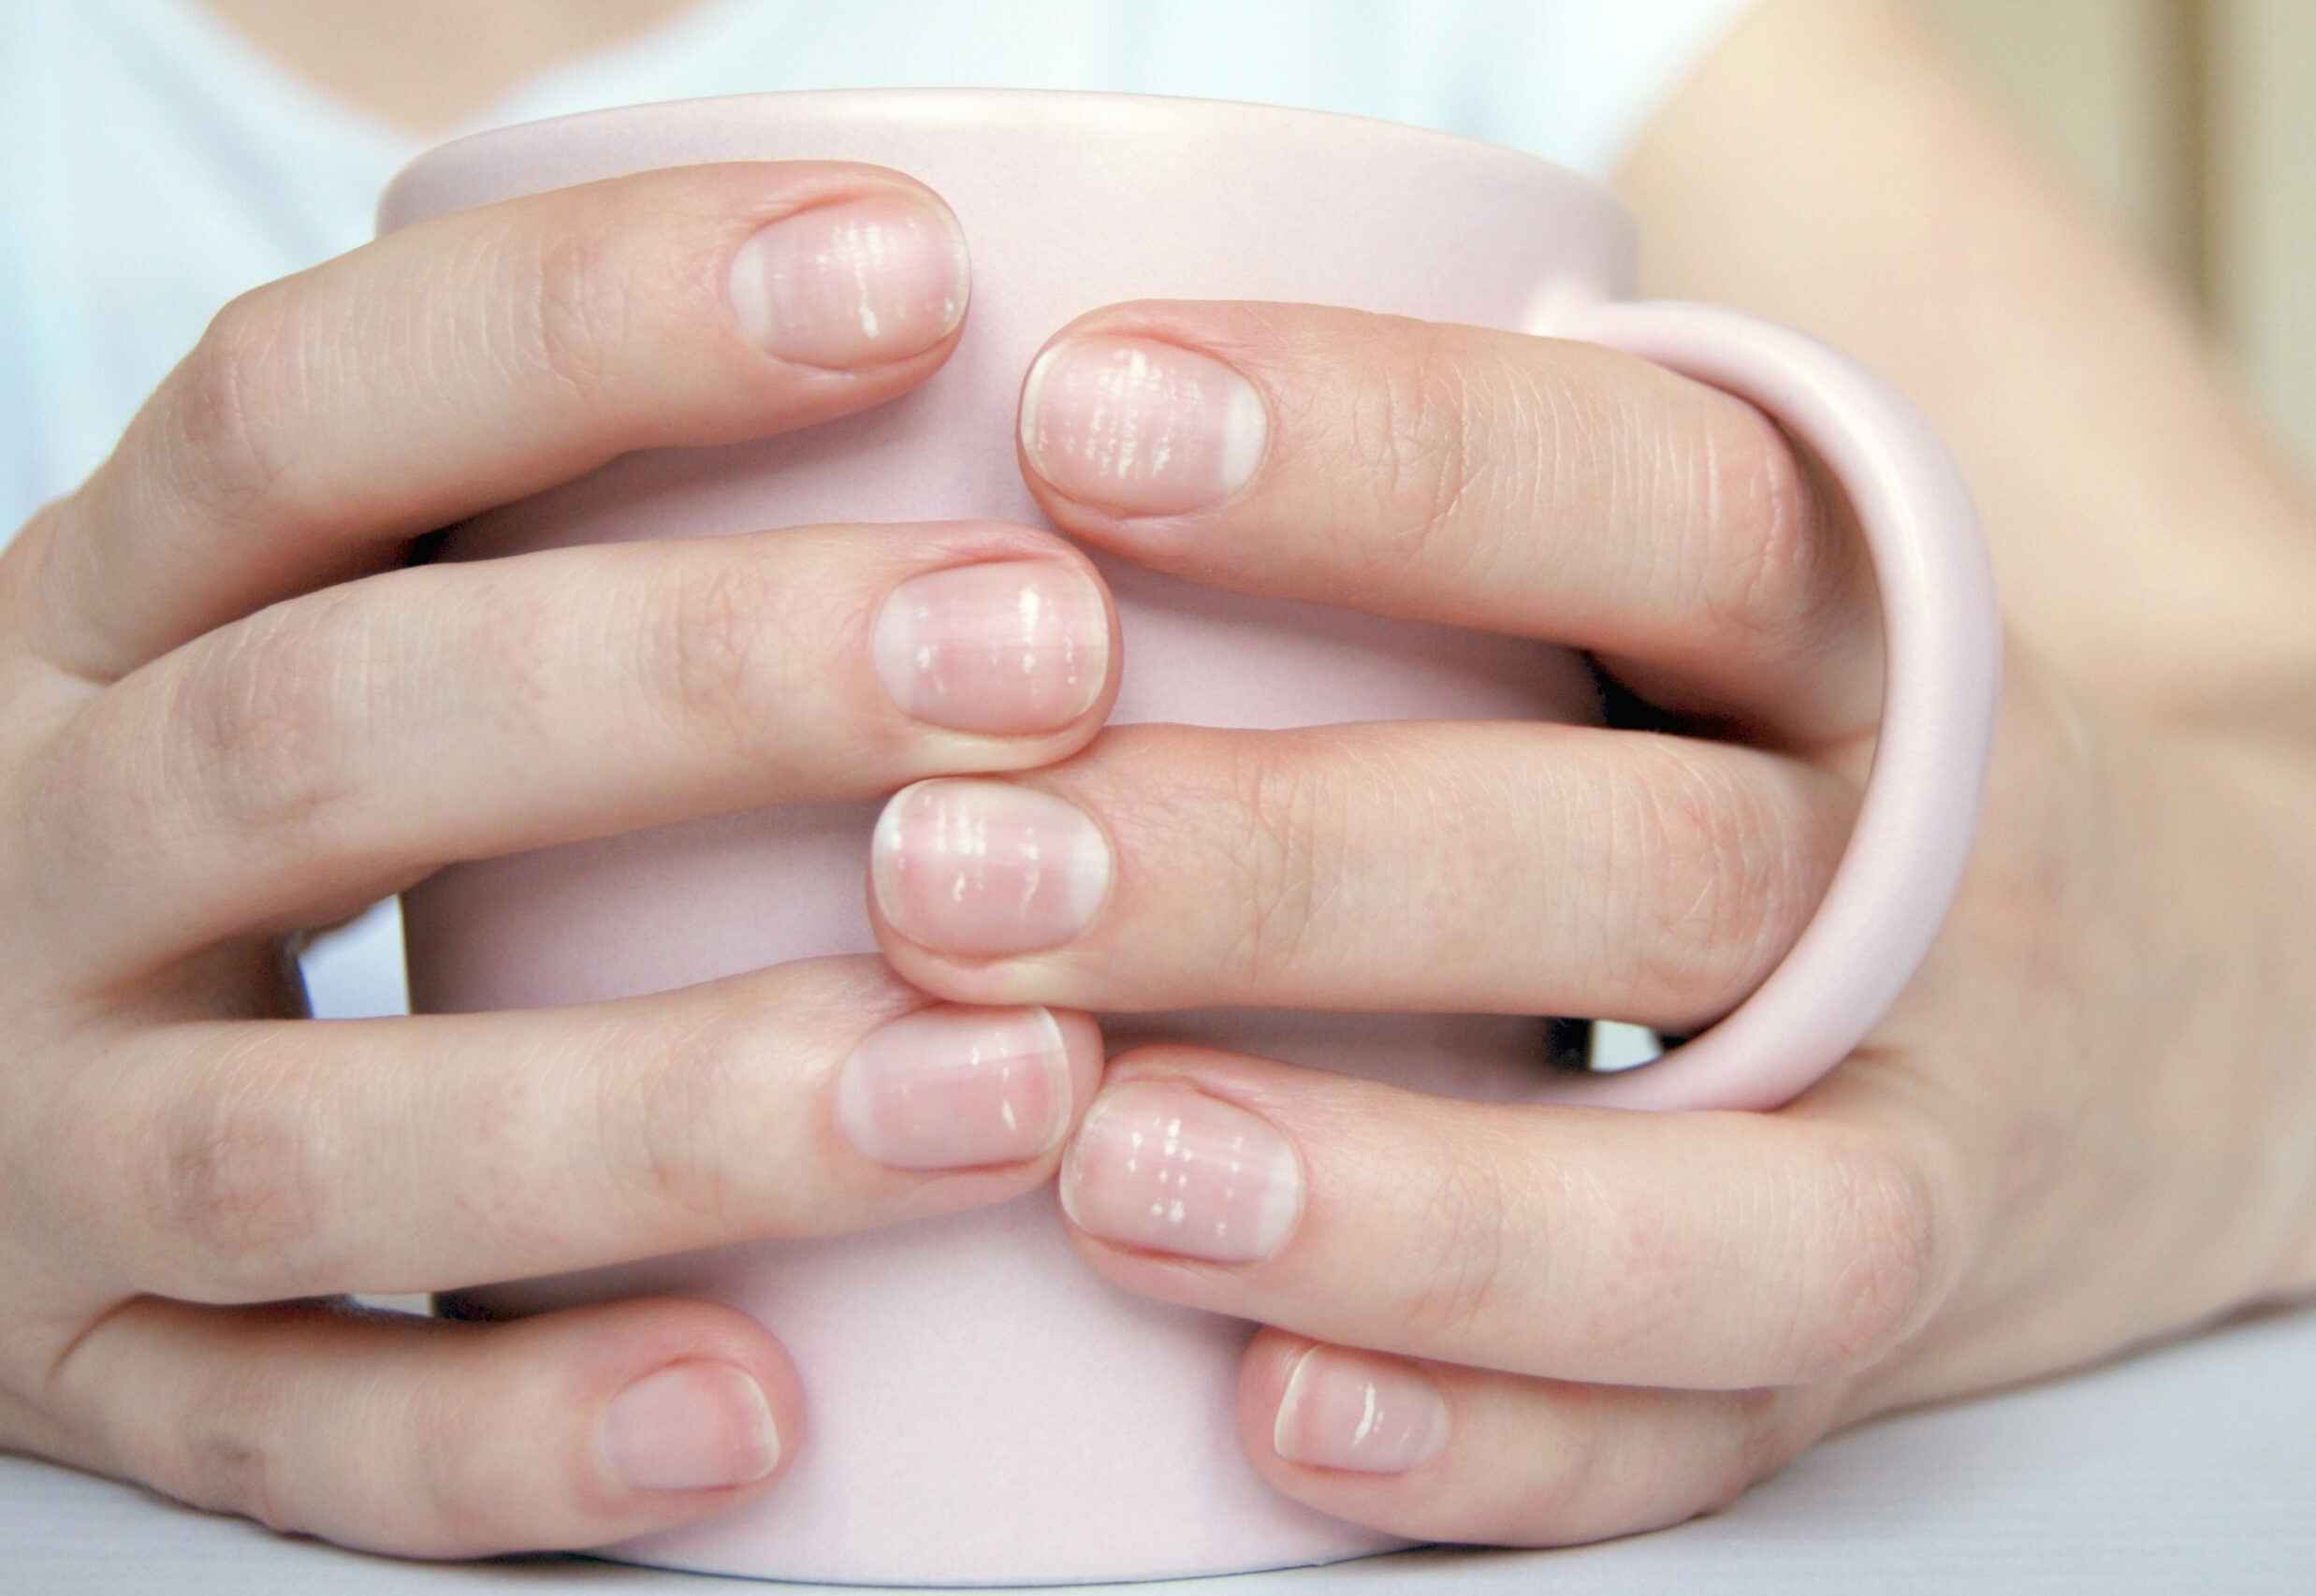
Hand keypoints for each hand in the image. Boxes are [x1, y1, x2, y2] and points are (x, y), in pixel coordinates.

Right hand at [0, 162, 1116, 1555]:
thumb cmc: (277, 789)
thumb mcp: (337, 613)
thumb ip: (565, 534)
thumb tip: (990, 394)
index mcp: (100, 614)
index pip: (302, 410)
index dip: (595, 322)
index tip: (915, 274)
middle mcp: (33, 853)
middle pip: (326, 740)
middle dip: (697, 690)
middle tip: (1042, 659)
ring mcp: (35, 1140)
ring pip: (307, 1138)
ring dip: (666, 1110)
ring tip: (1011, 1083)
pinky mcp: (90, 1378)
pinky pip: (285, 1437)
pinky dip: (514, 1436)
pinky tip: (763, 1412)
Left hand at [866, 300, 2315, 1544]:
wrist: (2160, 1007)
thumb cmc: (1784, 732)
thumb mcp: (1710, 547)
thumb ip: (1478, 458)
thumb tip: (1054, 340)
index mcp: (1862, 626)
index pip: (1665, 498)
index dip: (1386, 454)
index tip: (1078, 416)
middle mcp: (1909, 884)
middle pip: (1646, 870)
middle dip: (1291, 869)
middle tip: (957, 870)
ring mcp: (1911, 1145)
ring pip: (1725, 1206)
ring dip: (1411, 1202)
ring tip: (1108, 1172)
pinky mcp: (1844, 1362)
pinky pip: (1708, 1434)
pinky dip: (1499, 1440)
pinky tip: (1276, 1412)